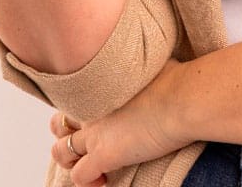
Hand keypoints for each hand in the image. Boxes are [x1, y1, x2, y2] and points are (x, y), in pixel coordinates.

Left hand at [49, 59, 193, 185]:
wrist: (182, 98)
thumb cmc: (176, 79)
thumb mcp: (150, 65)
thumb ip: (139, 70)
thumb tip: (150, 67)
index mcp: (101, 85)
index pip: (74, 99)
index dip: (81, 113)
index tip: (98, 119)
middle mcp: (92, 108)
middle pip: (59, 124)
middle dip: (67, 135)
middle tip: (87, 143)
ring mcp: (95, 133)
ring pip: (60, 152)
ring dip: (72, 162)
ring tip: (93, 166)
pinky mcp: (104, 155)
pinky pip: (78, 176)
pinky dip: (87, 182)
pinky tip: (103, 181)